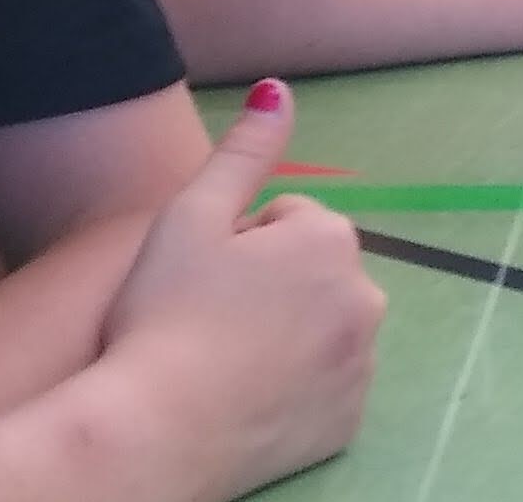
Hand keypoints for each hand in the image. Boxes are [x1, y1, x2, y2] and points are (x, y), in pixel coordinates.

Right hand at [98, 83, 383, 496]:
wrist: (155, 434)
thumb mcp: (192, 216)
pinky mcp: (347, 424)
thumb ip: (244, 150)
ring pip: (319, 329)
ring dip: (285, 334)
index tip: (204, 277)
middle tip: (208, 317)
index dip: (238, 243)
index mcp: (331, 240)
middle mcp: (366, 299)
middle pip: (310, 273)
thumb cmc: (164, 315)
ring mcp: (362, 368)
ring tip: (221, 360)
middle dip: (271, 284)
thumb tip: (279, 88)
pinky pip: (323, 388)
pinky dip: (293, 388)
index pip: (285, 220)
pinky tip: (243, 397)